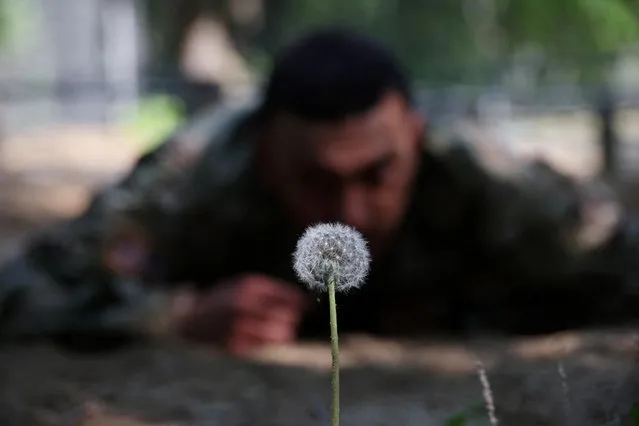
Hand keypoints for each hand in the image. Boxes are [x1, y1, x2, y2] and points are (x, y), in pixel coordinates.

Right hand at [175, 274, 310, 354]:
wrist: (192, 318)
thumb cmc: (226, 299)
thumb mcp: (246, 286)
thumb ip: (274, 292)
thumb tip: (307, 302)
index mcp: (250, 286)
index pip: (289, 296)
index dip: (303, 303)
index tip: (310, 307)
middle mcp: (245, 305)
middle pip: (287, 316)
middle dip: (293, 319)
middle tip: (291, 320)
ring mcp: (239, 325)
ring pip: (280, 334)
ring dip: (284, 333)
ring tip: (281, 331)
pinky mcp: (235, 344)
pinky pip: (265, 346)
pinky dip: (269, 342)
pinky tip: (265, 338)